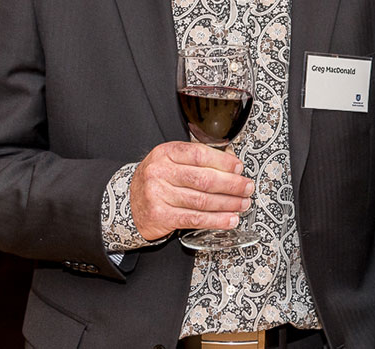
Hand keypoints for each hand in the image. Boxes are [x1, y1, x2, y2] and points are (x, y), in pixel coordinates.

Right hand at [129, 141, 253, 240]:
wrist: (128, 203)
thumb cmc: (157, 180)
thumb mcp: (171, 161)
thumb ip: (197, 159)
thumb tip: (231, 162)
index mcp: (165, 153)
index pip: (199, 154)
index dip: (223, 162)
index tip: (239, 168)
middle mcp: (160, 172)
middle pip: (204, 179)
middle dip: (232, 185)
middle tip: (247, 188)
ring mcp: (158, 195)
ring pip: (202, 200)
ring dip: (228, 204)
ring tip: (242, 204)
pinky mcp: (161, 216)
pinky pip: (195, 218)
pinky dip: (216, 220)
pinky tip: (229, 220)